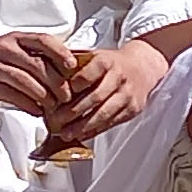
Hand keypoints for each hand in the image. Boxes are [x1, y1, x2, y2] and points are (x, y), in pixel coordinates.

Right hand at [0, 32, 75, 115]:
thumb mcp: (10, 50)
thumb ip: (32, 57)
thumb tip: (64, 73)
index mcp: (15, 39)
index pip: (44, 40)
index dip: (61, 53)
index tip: (73, 68)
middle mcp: (5, 49)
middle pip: (38, 64)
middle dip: (57, 83)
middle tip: (68, 96)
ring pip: (26, 80)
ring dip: (44, 96)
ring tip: (53, 107)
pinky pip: (12, 96)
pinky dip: (28, 105)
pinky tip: (37, 111)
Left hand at [45, 40, 169, 142]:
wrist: (142, 68)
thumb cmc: (112, 63)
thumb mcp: (96, 56)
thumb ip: (76, 65)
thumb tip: (49, 76)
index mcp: (106, 61)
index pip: (88, 74)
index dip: (73, 86)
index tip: (58, 96)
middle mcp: (119, 77)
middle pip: (95, 97)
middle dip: (73, 112)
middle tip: (56, 121)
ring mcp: (127, 95)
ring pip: (104, 113)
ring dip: (83, 126)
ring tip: (66, 133)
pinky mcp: (132, 109)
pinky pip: (112, 122)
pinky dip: (95, 130)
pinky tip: (81, 134)